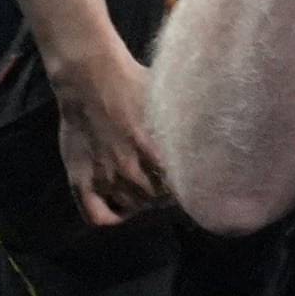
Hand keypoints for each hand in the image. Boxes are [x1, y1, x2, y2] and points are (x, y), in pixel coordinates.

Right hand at [53, 45, 172, 225]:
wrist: (90, 78)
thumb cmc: (134, 83)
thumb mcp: (169, 100)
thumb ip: (187, 124)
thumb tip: (214, 136)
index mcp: (154, 150)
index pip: (178, 187)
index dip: (186, 188)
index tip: (190, 183)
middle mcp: (129, 169)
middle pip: (156, 200)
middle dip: (165, 195)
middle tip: (167, 184)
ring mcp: (103, 177)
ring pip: (131, 208)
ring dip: (142, 203)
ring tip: (147, 189)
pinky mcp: (80, 180)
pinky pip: (96, 215)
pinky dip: (111, 218)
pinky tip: (120, 209)